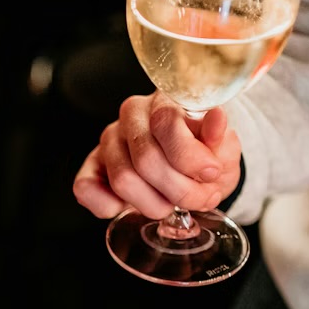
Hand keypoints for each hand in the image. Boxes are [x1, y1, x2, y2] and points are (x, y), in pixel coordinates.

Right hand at [72, 93, 241, 219]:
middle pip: (146, 159)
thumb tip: (217, 119)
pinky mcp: (91, 166)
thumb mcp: (222, 148)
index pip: (166, 124)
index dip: (190, 157)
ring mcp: (108, 140)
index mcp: (163, 101)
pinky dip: (109, 206)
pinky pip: (85, 188)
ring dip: (154, 204)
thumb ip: (219, 138)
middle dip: (179, 190)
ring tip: (171, 204)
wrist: (190, 168)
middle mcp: (131, 116)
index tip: (211, 173)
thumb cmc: (204, 155)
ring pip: (122, 180)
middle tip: (199, 198)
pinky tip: (132, 207)